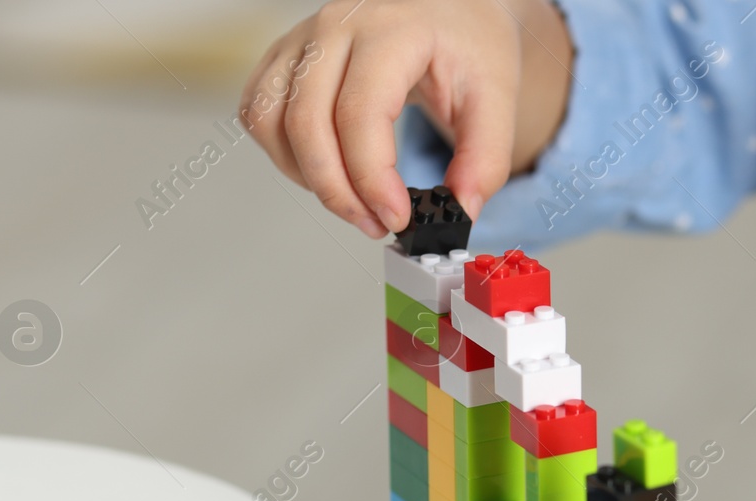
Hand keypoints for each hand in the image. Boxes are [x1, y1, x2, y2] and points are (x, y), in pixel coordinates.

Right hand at [239, 0, 572, 236]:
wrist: (448, 7)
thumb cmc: (467, 40)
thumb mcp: (497, 95)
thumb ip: (485, 159)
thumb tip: (459, 212)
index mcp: (390, 30)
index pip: (359, 115)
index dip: (371, 180)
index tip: (397, 218)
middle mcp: (335, 27)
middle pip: (307, 124)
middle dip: (339, 192)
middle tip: (376, 224)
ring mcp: (304, 38)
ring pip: (270, 119)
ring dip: (306, 176)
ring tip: (352, 199)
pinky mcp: (286, 54)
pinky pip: (258, 111)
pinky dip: (283, 153)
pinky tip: (325, 170)